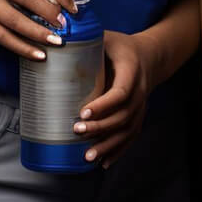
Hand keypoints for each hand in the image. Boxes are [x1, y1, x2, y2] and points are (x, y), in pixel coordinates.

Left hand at [74, 30, 153, 167]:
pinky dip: (118, 151)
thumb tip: (50, 42)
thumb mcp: (106, 38)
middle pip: (123, 115)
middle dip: (100, 127)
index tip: (83, 112)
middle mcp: (141, 90)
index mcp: (132, 69)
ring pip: (128, 130)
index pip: (121, 91)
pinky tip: (103, 163)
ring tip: (87, 156)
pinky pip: (131, 137)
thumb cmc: (120, 47)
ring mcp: (142, 105)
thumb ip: (83, 41)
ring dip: (108, 145)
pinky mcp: (139, 116)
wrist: (151, 56)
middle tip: (77, 132)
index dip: (104, 105)